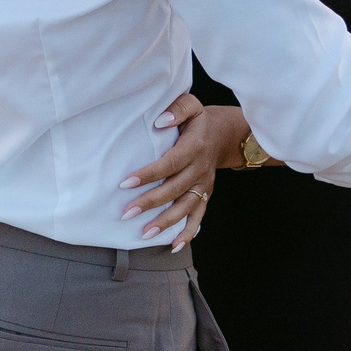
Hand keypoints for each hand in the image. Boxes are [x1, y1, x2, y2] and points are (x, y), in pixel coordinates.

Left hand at [120, 95, 242, 251]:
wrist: (224, 134)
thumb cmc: (198, 120)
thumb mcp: (191, 105)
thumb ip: (177, 109)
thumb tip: (159, 121)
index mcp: (194, 147)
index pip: (170, 163)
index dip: (149, 174)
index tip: (125, 183)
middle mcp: (200, 169)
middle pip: (174, 189)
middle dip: (150, 202)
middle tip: (126, 213)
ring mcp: (204, 185)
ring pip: (185, 207)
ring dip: (165, 222)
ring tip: (144, 234)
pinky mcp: (206, 195)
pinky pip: (198, 217)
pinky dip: (188, 233)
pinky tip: (173, 245)